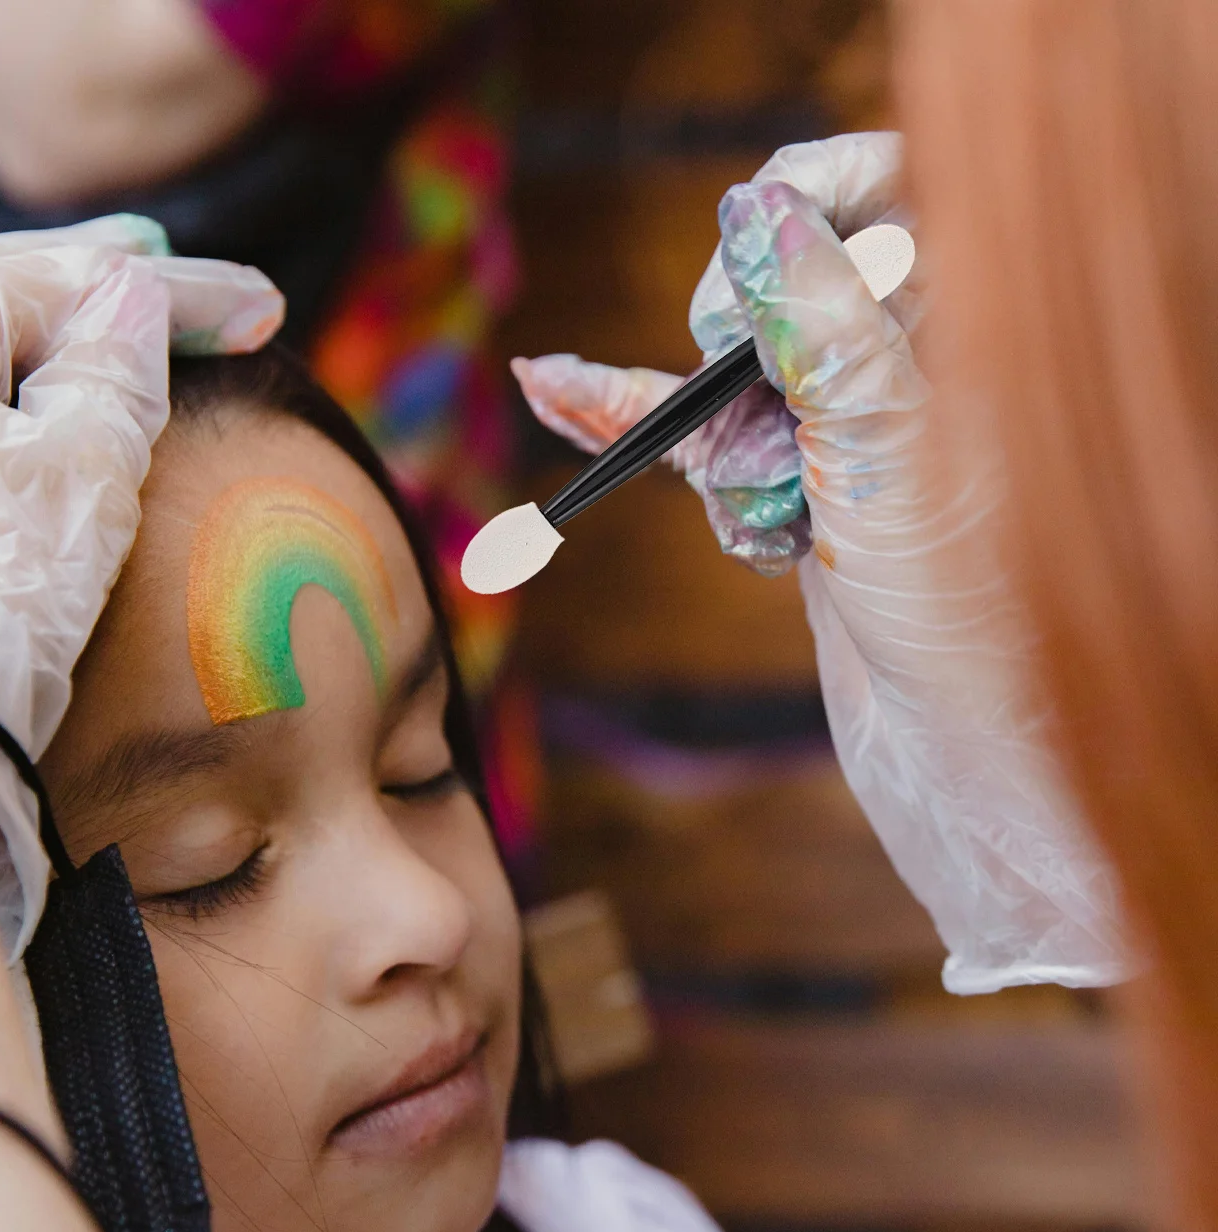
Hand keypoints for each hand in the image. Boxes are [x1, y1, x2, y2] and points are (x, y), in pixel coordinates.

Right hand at [514, 133, 1124, 993]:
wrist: (961, 749)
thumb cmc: (973, 607)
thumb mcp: (891, 447)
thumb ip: (823, 326)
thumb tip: (755, 210)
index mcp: (976, 318)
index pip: (883, 185)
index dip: (807, 199)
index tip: (753, 246)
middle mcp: (917, 356)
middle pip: (783, 276)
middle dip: (740, 331)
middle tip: (737, 377)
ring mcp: (848, 425)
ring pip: (732, 371)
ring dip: (704, 428)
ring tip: (772, 516)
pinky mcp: (796, 486)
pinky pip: (698, 436)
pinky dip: (628, 421)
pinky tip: (554, 388)